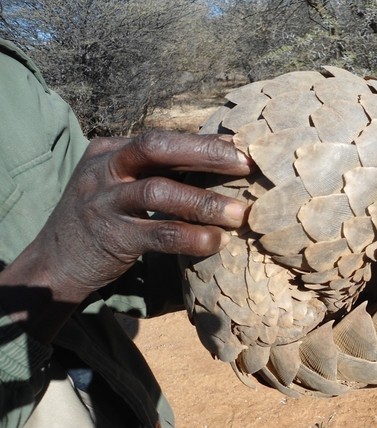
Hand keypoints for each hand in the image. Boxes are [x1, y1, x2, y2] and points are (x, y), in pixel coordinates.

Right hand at [0, 131, 251, 340]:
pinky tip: (214, 242)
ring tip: (239, 214)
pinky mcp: (110, 237)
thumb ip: (155, 173)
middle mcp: (103, 169)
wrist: (53, 263)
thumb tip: (216, 164)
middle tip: (246, 166)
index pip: (162, 139)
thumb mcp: (118, 185)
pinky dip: (190, 236)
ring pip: (160, 191)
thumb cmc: (101, 220)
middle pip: (157, 148)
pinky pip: (158, 233)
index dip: (203, 143)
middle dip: (206, 154)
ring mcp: (103, 202)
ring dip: (205, 202)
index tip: (240, 151)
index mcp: (109, 150)